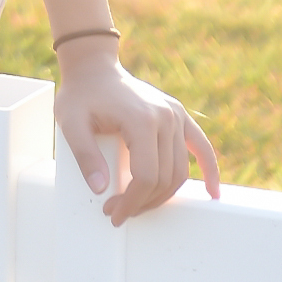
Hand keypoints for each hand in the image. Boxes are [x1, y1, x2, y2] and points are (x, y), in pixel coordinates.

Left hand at [55, 44, 219, 222]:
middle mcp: (165, 117)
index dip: (131, 202)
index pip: (146, 176)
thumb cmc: (80, 95)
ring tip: (139, 205)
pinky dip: (209, 169)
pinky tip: (211, 192)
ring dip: (163, 195)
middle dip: (143, 202)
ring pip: (180, 170)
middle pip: (165, 178)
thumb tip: (100, 189)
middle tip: (118, 211)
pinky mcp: (179, 114)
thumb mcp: (70, 122)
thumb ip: (84, 156)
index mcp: (141, 119)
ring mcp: (175, 115)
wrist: (93, 68)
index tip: (114, 213)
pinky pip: (201, 146)